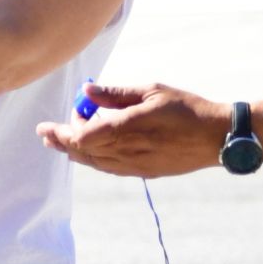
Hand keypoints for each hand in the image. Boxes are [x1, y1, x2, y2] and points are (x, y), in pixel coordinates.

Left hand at [37, 81, 227, 177]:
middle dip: (62, 142)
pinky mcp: (144, 172)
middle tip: (48, 133)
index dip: (61, 132)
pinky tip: (91, 151)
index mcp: (128, 127)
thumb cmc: (186, 107)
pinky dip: (94, 159)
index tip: (47, 125)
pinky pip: (110, 168)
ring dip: (76, 152)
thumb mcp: (152, 91)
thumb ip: (116, 94)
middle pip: (83, 152)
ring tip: (62, 142)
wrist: (216, 137)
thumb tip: (87, 91)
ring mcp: (136, 165)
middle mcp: (128, 151)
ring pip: (95, 163)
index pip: (81, 136)